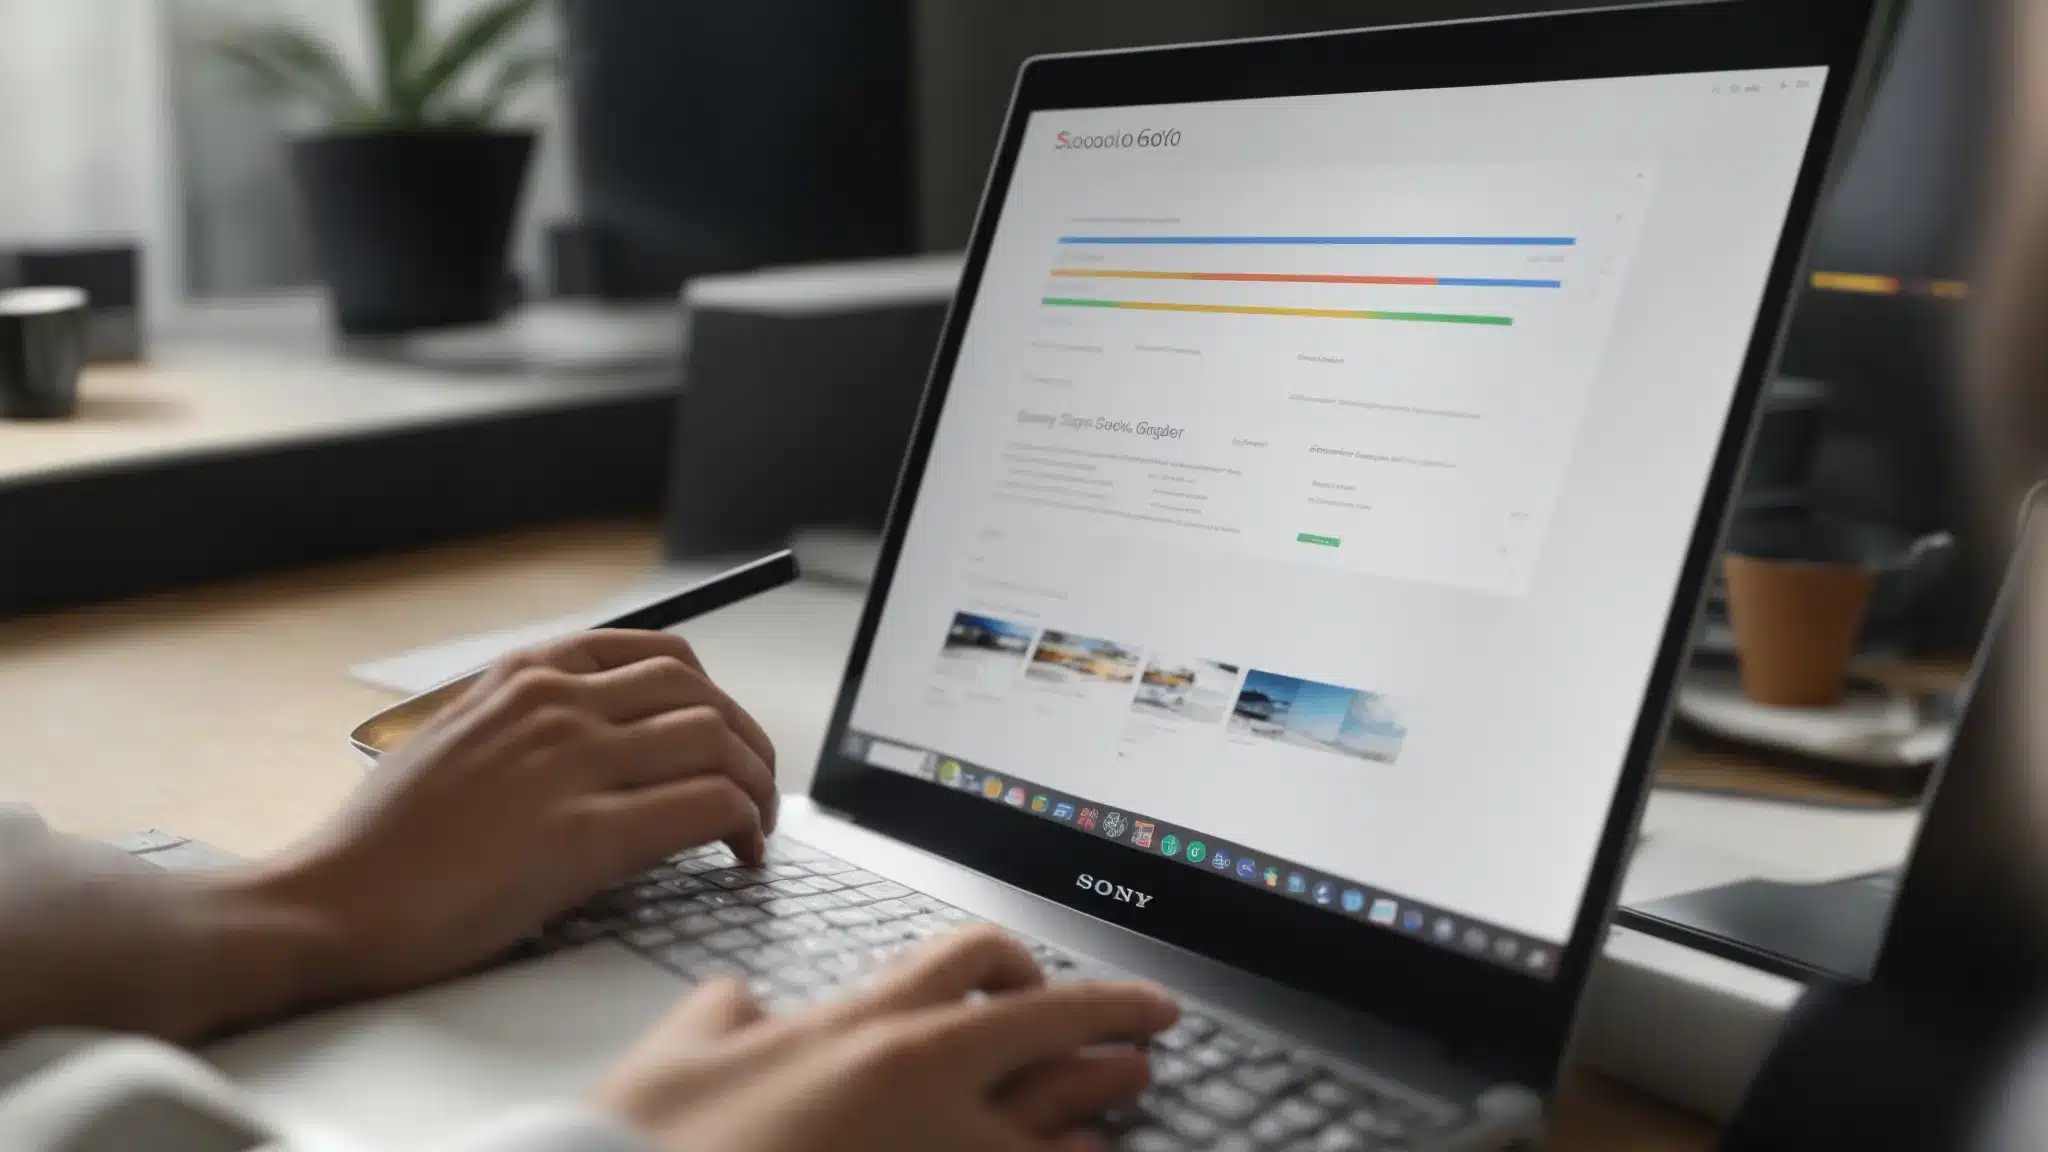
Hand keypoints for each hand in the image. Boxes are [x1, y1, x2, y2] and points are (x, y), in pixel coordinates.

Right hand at [259, 629, 778, 997]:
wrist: (330, 902)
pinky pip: (706, 807)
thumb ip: (524, 726)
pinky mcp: (587, 835)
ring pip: (718, 743)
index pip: (656, 654)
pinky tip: (742, 854)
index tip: (725, 731)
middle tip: (759, 784)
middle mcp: (556, 705)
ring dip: (758, 783)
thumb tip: (592, 742)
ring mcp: (573, 765)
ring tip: (758, 825)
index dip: (711, 695)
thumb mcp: (452, 742)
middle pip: (702, 695)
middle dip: (748, 739)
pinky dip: (744, 826)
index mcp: (524, 677)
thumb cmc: (380, 843)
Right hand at [596, 928, 1178, 1151]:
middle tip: (1149, 1017)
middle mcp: (918, 1079)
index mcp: (858, 1025)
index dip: (1023, 959)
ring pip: (1057, 1111)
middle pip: (1047, 1026)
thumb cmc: (653, 1144)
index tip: (1047, 969)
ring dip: (1102, 1091)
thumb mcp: (679, 1051)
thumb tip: (740, 999)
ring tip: (1134, 1079)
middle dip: (1109, 1014)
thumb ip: (723, 1013)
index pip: (971, 960)